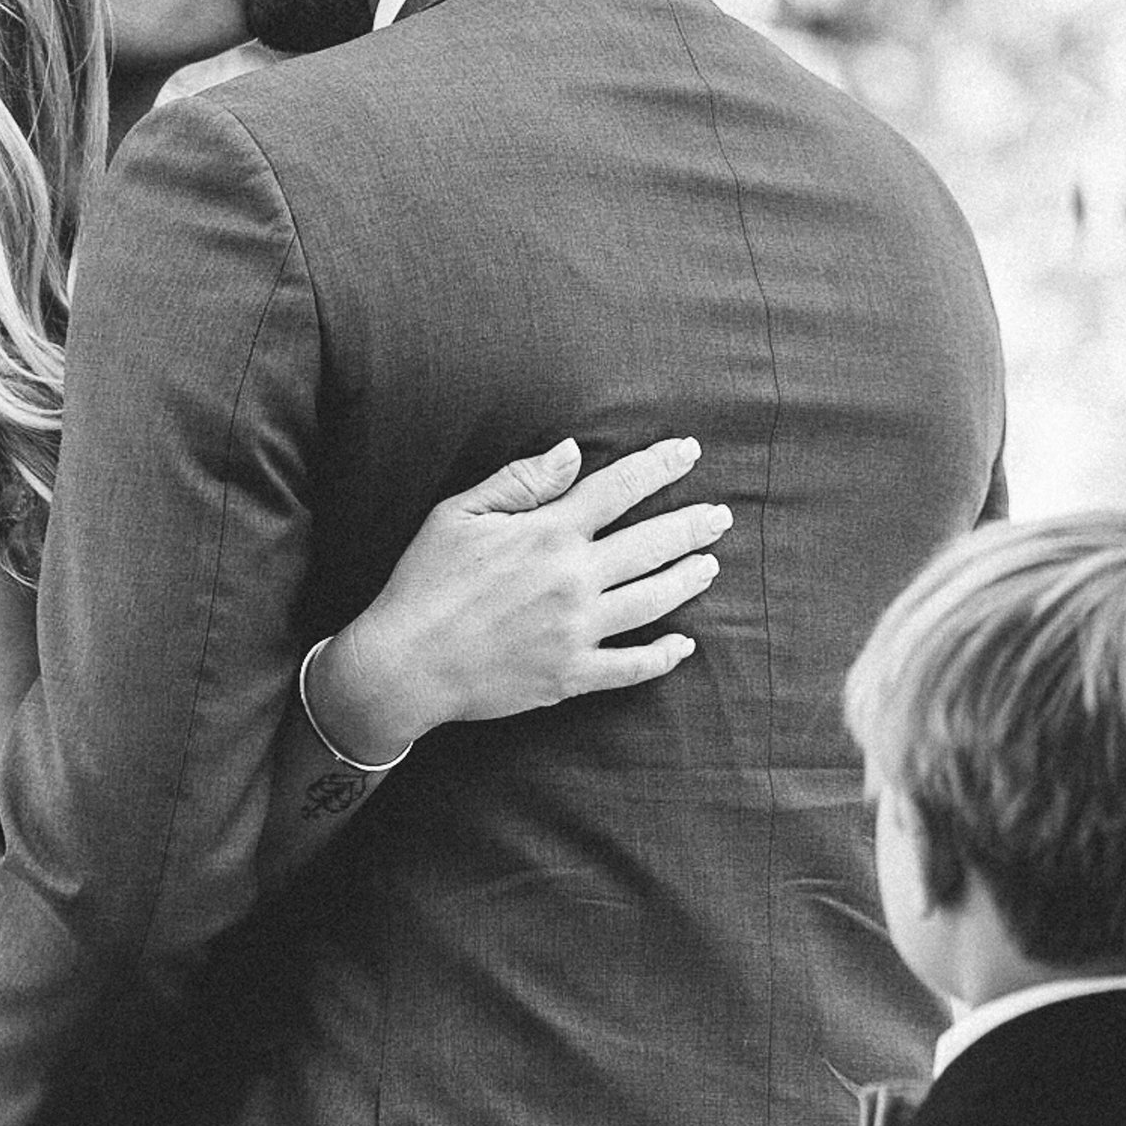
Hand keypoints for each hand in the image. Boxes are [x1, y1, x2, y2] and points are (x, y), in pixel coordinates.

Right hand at [314, 436, 727, 763]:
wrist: (406, 663)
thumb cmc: (426, 582)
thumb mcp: (459, 514)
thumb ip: (520, 481)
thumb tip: (572, 451)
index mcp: (547, 533)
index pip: (619, 489)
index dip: (658, 466)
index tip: (688, 451)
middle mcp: (573, 579)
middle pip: (651, 544)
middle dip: (691, 524)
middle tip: (720, 515)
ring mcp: (578, 630)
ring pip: (652, 600)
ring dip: (687, 579)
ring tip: (710, 565)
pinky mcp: (572, 674)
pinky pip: (632, 666)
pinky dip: (663, 656)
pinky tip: (683, 644)